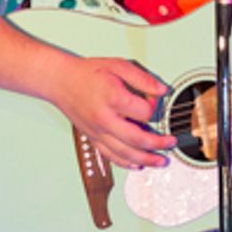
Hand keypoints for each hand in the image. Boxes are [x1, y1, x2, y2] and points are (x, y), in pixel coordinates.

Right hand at [48, 56, 170, 169]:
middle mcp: (105, 119)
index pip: (144, 112)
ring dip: (146, 160)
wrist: (61, 81)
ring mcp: (97, 131)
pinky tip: (138, 165)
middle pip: (137, 139)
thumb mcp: (118, 66)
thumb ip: (142, 78)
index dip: (155, 108)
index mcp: (113, 98)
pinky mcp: (93, 138)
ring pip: (125, 153)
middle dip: (158, 144)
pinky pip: (111, 156)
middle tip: (171, 143)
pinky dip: (126, 163)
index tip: (155, 103)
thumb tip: (161, 90)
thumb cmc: (87, 73)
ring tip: (160, 161)